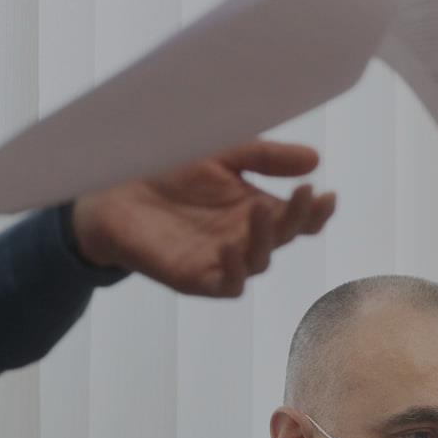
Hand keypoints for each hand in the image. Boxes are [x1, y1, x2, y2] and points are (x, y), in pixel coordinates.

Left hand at [72, 140, 335, 296]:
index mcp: (255, 208)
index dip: (315, 211)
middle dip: (298, 218)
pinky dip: (232, 270)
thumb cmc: (168, 168)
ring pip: (259, 261)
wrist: (112, 186)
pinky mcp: (194, 277)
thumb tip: (315, 160)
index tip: (325, 193)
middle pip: (285, 237)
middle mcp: (244, 237)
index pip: (297, 218)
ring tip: (259, 209)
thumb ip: (265, 157)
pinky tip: (229, 245)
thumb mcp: (222, 153)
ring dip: (266, 238)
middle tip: (303, 194)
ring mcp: (221, 259)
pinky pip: (226, 285)